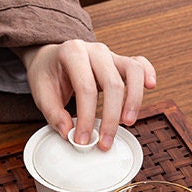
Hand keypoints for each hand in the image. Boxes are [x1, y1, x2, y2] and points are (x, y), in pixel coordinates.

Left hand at [18, 40, 155, 150]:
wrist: (50, 57)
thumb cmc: (47, 73)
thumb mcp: (40, 92)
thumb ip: (53, 113)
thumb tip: (69, 132)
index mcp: (72, 52)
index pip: (86, 88)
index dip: (87, 117)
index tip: (83, 140)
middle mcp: (94, 50)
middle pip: (113, 83)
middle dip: (111, 117)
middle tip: (105, 142)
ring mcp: (110, 54)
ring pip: (133, 71)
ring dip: (134, 99)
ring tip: (128, 122)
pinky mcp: (119, 61)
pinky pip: (139, 64)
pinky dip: (148, 73)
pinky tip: (151, 87)